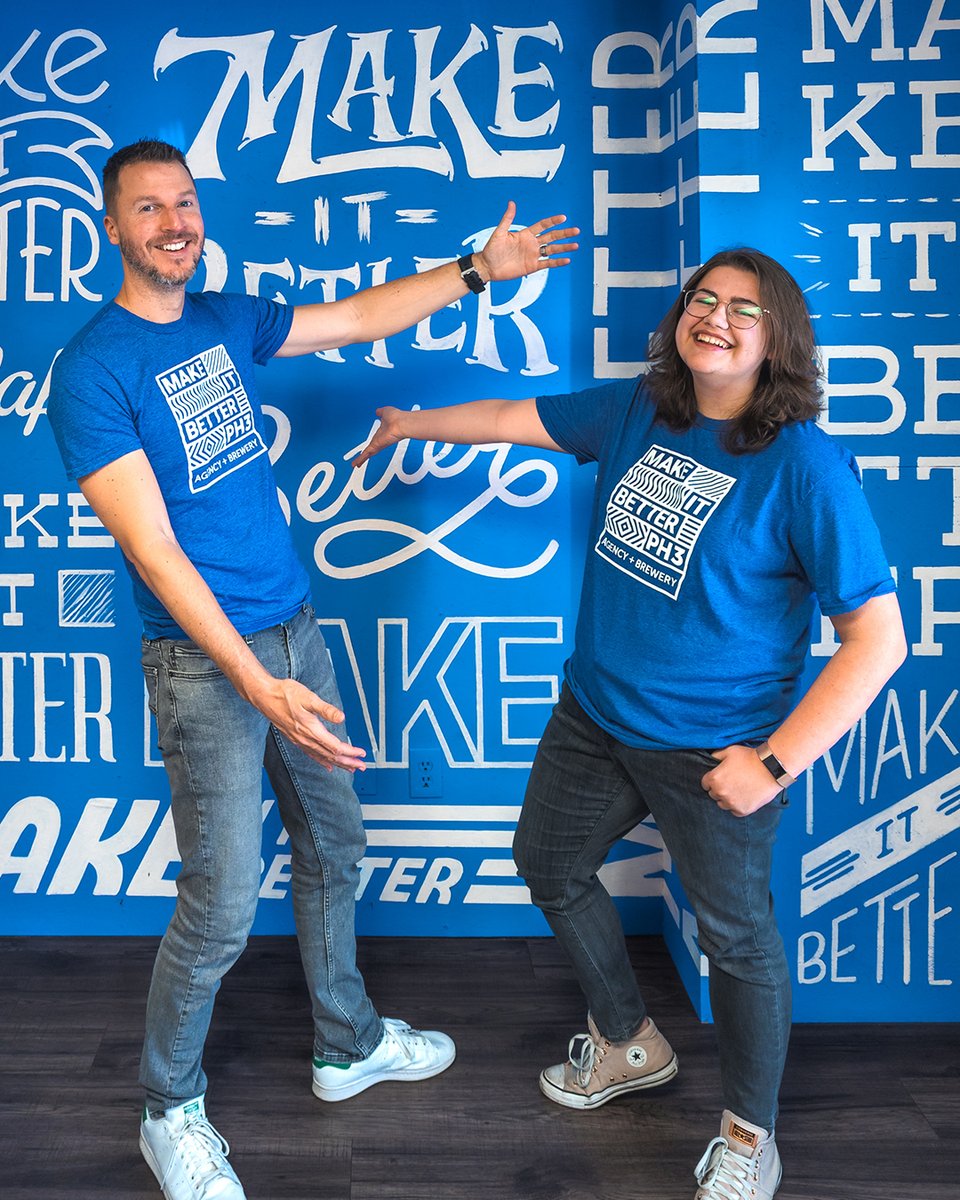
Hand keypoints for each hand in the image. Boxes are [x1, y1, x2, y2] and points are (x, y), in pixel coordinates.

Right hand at [252, 676, 367, 771]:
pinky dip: (322, 761)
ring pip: (322, 757)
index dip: (350, 752)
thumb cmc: (285, 694)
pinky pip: (312, 754)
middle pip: (331, 756)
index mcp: (311, 729)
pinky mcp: (295, 738)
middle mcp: (306, 738)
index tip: (361, 754)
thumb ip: (326, 709)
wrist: (264, 696)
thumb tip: (341, 718)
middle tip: (361, 766)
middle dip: (348, 762)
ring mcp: (300, 740)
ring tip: (350, 768)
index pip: (335, 747)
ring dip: (338, 763)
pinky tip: (327, 765)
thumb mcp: (309, 698)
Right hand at [352, 406, 405, 467]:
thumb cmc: (397, 417)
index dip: (372, 443)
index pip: (375, 439)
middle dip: (366, 454)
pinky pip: (366, 454)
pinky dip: (360, 459)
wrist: (401, 423)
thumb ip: (381, 412)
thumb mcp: (386, 412)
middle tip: (361, 459)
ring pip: (368, 454)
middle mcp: (380, 440)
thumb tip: (378, 411)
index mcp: (382, 432)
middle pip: (371, 449)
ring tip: (356, 464)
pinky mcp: (376, 446)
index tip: (370, 447)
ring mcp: (378, 444)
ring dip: (361, 459)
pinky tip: (356, 464)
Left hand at [473, 202, 578, 281]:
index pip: (543, 225)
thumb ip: (507, 218)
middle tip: (576, 230)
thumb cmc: (491, 249)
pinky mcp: (532, 266)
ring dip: (564, 247)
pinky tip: (566, 259)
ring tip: (575, 245)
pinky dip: (557, 262)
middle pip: (552, 237)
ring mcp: (533, 255)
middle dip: (564, 233)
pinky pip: (547, 263)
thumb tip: (511, 203)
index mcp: (525, 234)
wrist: (488, 267)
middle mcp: (532, 244)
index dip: (553, 221)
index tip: (563, 218)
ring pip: (552, 250)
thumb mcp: (499, 232)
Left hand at [700, 744, 781, 816]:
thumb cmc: (750, 757)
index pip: (705, 784)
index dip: (712, 780)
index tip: (721, 778)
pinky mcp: (742, 810)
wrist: (771, 768)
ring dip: (727, 799)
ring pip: (723, 804)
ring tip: (738, 790)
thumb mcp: (729, 751)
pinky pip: (735, 811)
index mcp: (714, 779)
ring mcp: (731, 803)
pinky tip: (745, 797)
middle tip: (732, 783)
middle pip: (713, 794)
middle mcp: (720, 792)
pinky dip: (738, 806)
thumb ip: (716, 756)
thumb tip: (710, 759)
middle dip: (720, 789)